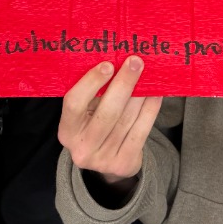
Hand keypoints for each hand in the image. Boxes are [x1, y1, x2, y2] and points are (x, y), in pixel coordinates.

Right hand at [59, 57, 161, 183]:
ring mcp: (103, 160)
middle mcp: (81, 148)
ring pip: (127, 120)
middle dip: (123, 84)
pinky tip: (155, 94)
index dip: (90, 83)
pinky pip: (141, 131)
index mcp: (67, 131)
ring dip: (140, 94)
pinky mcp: (123, 164)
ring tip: (148, 74)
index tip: (108, 64)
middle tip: (135, 62)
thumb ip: (94, 92)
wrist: (107, 161)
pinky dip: (150, 109)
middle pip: (106, 113)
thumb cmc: (95, 123)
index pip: (73, 103)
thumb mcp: (86, 112)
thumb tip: (116, 59)